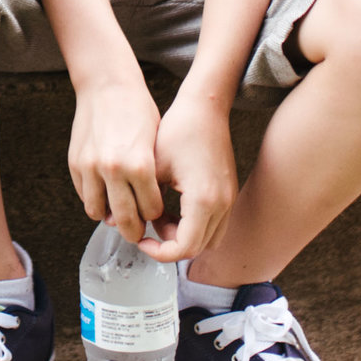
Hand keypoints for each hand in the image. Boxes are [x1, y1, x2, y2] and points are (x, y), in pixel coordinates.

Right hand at [69, 77, 163, 245]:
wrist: (107, 86)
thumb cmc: (137, 112)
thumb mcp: (155, 145)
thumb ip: (152, 179)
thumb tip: (145, 210)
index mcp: (139, 164)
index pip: (150, 210)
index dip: (155, 216)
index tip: (156, 215)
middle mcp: (113, 169)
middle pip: (125, 219)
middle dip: (134, 230)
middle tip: (138, 231)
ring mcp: (90, 167)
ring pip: (98, 213)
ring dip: (109, 215)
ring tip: (119, 210)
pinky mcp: (74, 164)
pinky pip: (84, 196)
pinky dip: (95, 199)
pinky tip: (106, 192)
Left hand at [146, 95, 237, 264]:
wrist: (206, 108)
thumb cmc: (178, 131)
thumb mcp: (153, 168)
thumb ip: (145, 202)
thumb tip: (131, 225)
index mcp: (203, 200)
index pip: (183, 248)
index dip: (159, 251)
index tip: (142, 240)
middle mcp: (222, 205)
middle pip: (197, 248)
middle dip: (169, 244)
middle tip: (148, 227)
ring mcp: (229, 200)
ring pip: (208, 240)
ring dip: (183, 237)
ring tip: (161, 216)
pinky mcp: (229, 195)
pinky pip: (214, 225)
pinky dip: (194, 226)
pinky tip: (174, 207)